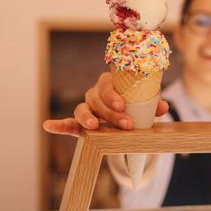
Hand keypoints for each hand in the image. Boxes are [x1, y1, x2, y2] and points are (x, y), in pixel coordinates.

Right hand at [42, 72, 168, 136]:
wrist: (128, 117)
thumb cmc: (135, 107)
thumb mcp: (145, 106)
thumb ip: (152, 105)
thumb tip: (163, 107)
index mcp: (110, 84)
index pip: (108, 87)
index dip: (114, 96)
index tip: (123, 106)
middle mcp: (95, 94)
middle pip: (97, 101)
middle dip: (111, 113)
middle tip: (126, 124)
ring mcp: (87, 108)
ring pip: (82, 110)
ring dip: (86, 118)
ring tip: (93, 126)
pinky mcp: (79, 124)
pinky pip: (67, 124)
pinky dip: (57, 125)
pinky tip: (48, 125)